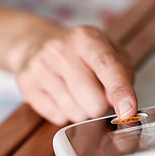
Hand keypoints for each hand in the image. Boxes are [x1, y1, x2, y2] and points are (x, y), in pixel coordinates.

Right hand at [16, 26, 136, 124]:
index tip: (128, 110)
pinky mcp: (26, 85)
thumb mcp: (111, 53)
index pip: (107, 66)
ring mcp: (40, 67)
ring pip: (76, 113)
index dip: (120, 91)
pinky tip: (61, 95)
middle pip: (93, 100)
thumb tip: (119, 101)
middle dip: (101, 104)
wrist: (38, 43)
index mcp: (86, 38)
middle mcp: (60, 49)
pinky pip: (58, 117)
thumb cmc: (83, 53)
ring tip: (77, 92)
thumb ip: (122, 75)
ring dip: (83, 110)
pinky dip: (65, 113)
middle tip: (95, 90)